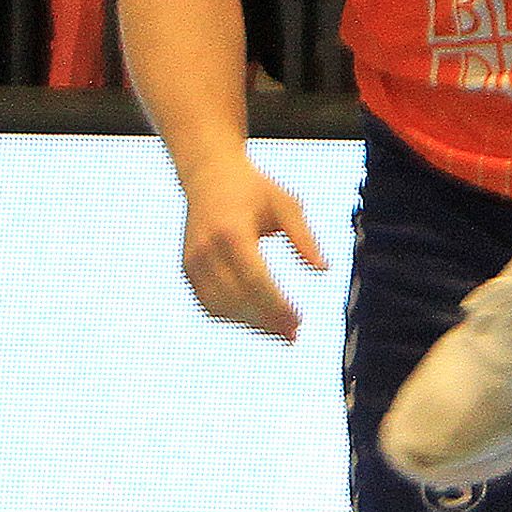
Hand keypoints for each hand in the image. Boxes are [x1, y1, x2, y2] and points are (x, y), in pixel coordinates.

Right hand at [181, 154, 327, 343]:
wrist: (209, 176)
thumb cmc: (256, 190)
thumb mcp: (287, 204)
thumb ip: (304, 237)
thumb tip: (324, 270)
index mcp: (231, 231)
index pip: (254, 278)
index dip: (276, 304)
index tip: (299, 320)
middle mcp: (206, 250)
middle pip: (237, 297)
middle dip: (266, 320)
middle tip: (294, 335)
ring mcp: (192, 261)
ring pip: (220, 306)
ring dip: (250, 323)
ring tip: (281, 332)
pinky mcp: (188, 269)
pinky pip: (208, 303)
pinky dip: (233, 316)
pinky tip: (258, 320)